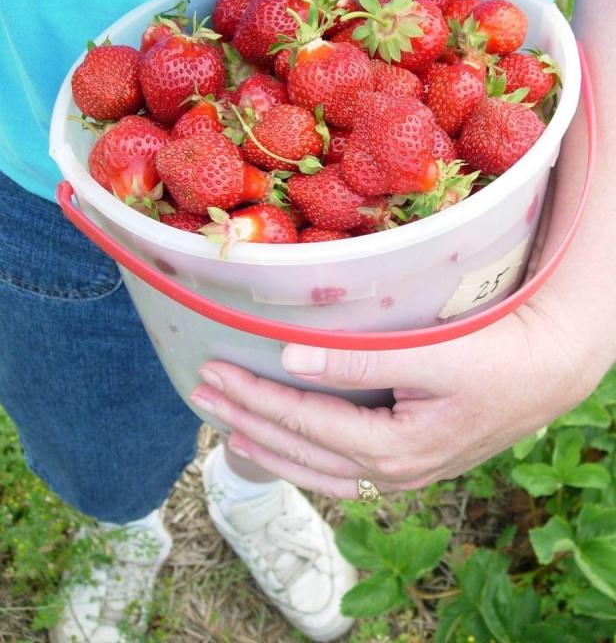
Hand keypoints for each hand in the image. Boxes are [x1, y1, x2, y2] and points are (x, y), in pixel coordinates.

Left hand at [189, 287, 603, 497]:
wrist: (548, 373)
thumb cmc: (497, 359)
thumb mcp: (432, 357)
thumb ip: (360, 360)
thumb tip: (291, 359)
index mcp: (391, 449)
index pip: (302, 423)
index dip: (254, 396)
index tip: (214, 371)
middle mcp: (388, 472)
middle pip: (298, 449)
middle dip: (246, 419)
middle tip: (202, 391)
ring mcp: (397, 473)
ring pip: (312, 468)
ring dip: (266, 443)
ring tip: (225, 423)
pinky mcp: (404, 461)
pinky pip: (335, 468)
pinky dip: (299, 455)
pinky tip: (282, 444)